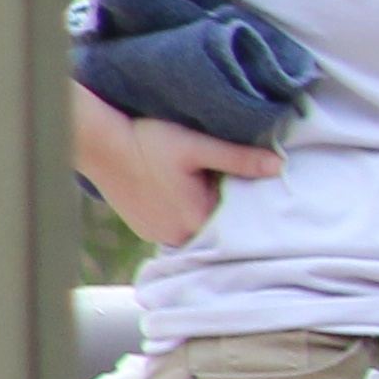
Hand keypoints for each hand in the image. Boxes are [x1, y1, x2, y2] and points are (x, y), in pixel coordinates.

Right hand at [74, 96, 279, 249]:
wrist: (99, 143)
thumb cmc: (148, 142)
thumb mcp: (198, 146)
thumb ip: (239, 158)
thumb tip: (279, 166)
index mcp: (194, 221)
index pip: (237, 219)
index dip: (247, 199)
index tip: (252, 181)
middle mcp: (175, 236)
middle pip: (216, 223)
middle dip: (225, 203)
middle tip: (224, 176)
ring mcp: (157, 235)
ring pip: (196, 224)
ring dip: (203, 207)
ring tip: (201, 180)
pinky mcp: (145, 228)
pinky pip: (176, 224)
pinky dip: (184, 210)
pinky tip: (182, 188)